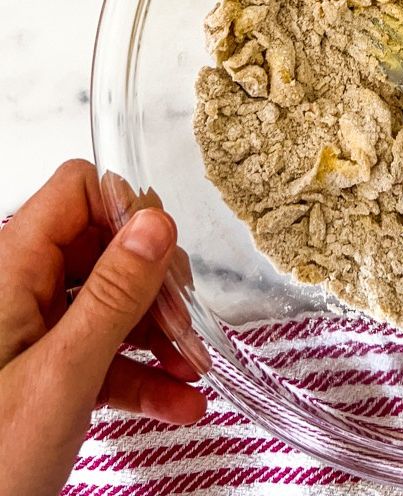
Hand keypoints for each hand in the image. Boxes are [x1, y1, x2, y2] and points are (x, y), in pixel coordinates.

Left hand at [0, 160, 206, 495]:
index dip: (125, 210)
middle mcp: (19, 291)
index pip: (76, 191)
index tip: (163, 256)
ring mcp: (31, 333)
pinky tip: (178, 402)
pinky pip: (102, 353)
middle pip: (103, 248)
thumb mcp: (62, 376)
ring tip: (193, 370)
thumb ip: (113, 296)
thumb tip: (154, 222)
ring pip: (109, 303)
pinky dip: (142, 373)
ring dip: (158, 334)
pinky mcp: (43, 373)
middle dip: (155, 284)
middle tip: (185, 326)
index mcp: (11, 271)